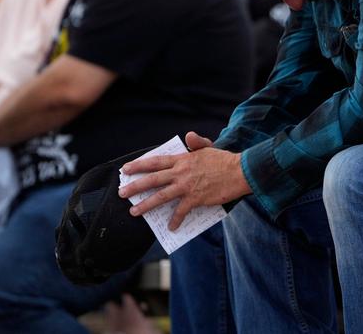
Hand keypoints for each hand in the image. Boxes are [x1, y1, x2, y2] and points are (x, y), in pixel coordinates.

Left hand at [118, 131, 250, 230]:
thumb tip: (188, 135)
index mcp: (182, 159)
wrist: (240, 172)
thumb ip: (197, 142)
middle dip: (134, 187)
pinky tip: (171, 227)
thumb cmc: (225, 160)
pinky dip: (175, 220)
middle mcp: (181, 172)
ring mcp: (187, 186)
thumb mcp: (209, 147)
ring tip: (134, 212)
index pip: (155, 162)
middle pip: (152, 180)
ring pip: (161, 196)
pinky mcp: (196, 199)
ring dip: (146, 205)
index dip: (139, 165)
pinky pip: (181, 211)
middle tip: (121, 193)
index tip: (126, 169)